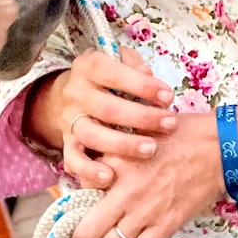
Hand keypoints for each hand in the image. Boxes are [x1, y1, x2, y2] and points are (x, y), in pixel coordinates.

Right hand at [61, 48, 175, 188]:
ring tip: (150, 149)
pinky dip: (89, 170)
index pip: (112, 73)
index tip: (168, 96)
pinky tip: (110, 176)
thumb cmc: (110, 77)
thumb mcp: (120, 61)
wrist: (76, 93)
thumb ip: (133, 65)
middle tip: (169, 124)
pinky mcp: (67, 143)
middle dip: (142, 118)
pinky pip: (73, 159)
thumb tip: (146, 73)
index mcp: (88, 66)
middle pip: (106, 108)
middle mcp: (75, 92)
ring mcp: (69, 119)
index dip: (142, 85)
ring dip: (123, 145)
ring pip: (92, 135)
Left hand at [71, 112, 226, 237]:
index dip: (78, 194)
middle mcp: (126, 191)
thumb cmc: (181, 134)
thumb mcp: (140, 131)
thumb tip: (97, 165)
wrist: (218, 149)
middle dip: (81, 236)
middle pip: (86, 231)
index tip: (83, 198)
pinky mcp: (165, 227)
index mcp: (118, 161)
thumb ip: (116, 149)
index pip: (81, 186)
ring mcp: (146, 212)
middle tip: (84, 232)